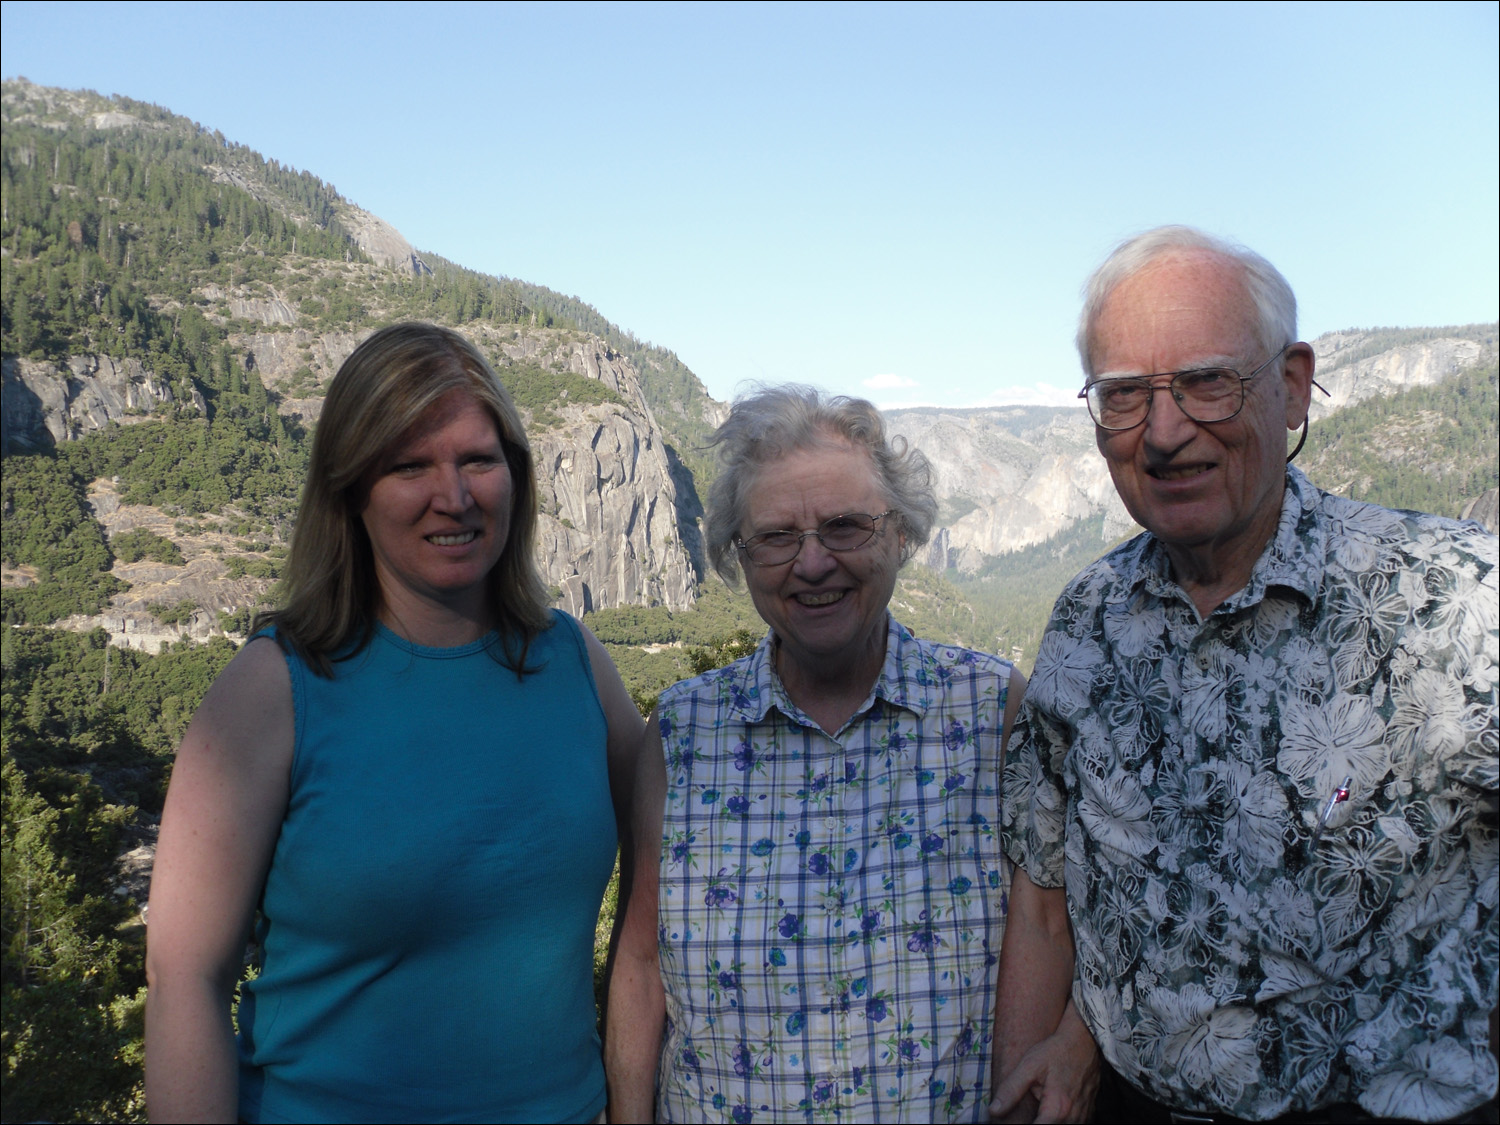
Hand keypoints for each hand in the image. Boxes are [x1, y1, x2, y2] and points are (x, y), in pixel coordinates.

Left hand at [989, 1004, 1099, 1122]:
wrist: (1083, 1041)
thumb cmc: (1055, 1052)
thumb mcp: (1029, 1066)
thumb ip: (1011, 1090)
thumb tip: (993, 1110)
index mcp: (1057, 1108)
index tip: (1013, 1124)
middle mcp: (1073, 1117)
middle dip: (1036, 1124)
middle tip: (1027, 1111)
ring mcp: (1083, 1116)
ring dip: (1048, 1122)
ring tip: (1037, 1112)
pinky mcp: (1088, 1113)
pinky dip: (1061, 1122)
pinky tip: (1048, 1112)